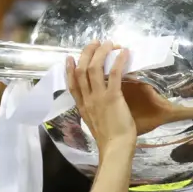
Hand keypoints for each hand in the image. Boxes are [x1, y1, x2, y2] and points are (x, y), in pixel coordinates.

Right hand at [67, 42, 134, 156]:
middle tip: (94, 43)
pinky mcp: (112, 97)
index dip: (69, 69)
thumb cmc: (109, 140)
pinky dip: (118, 61)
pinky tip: (123, 52)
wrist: (115, 148)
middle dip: (86, 53)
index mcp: (82, 107)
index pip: (72, 84)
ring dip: (100, 52)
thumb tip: (96, 105)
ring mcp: (98, 97)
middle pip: (81, 71)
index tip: (71, 58)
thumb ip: (92, 112)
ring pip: (93, 68)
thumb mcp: (94, 124)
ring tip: (108, 43)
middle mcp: (87, 99)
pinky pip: (113, 74)